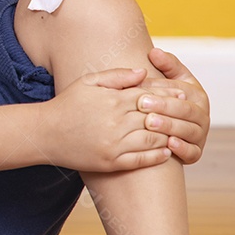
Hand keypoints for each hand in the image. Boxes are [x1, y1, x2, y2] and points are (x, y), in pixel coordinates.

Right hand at [41, 67, 171, 172]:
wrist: (45, 133)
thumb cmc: (67, 104)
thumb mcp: (88, 82)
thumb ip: (117, 76)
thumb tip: (143, 72)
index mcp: (112, 100)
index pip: (148, 96)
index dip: (167, 95)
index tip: (181, 94)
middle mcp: (115, 122)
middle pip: (154, 117)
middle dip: (173, 115)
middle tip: (189, 113)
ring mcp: (114, 144)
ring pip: (151, 139)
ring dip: (168, 136)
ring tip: (180, 133)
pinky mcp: (110, 162)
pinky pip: (140, 160)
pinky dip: (156, 156)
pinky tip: (166, 151)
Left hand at [136, 47, 209, 164]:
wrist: (162, 129)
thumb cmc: (162, 100)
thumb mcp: (168, 80)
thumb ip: (165, 65)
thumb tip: (154, 52)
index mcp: (196, 95)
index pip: (181, 90)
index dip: (162, 89)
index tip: (142, 90)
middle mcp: (202, 115)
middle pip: (185, 110)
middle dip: (164, 107)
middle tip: (143, 105)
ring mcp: (200, 135)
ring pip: (188, 131)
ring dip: (170, 126)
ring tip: (150, 123)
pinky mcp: (196, 153)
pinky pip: (193, 153)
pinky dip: (183, 149)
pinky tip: (169, 144)